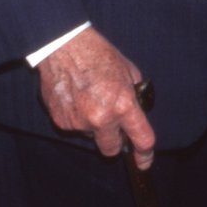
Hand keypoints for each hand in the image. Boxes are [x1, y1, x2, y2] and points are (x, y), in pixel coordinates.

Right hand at [37, 27, 155, 168]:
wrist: (63, 46)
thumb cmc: (97, 54)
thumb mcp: (127, 70)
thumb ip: (134, 94)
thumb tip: (137, 109)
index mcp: (122, 105)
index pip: (140, 139)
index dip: (144, 154)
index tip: (144, 160)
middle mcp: (101, 118)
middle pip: (111, 150)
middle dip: (114, 143)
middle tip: (112, 126)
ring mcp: (79, 122)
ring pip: (90, 136)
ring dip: (93, 125)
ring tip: (88, 98)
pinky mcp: (61, 121)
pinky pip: (74, 127)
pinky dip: (77, 117)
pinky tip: (75, 97)